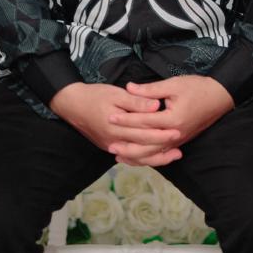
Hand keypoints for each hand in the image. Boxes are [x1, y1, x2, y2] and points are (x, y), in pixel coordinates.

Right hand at [50, 82, 182, 165]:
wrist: (72, 104)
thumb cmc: (95, 96)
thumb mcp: (116, 94)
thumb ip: (136, 102)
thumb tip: (156, 106)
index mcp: (117, 127)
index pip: (143, 134)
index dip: (161, 134)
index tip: (177, 132)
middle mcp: (114, 141)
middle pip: (142, 150)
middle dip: (162, 149)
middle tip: (180, 149)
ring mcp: (110, 146)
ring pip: (136, 157)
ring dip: (155, 158)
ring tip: (173, 155)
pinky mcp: (109, 146)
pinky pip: (129, 157)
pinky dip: (142, 158)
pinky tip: (154, 156)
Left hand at [105, 76, 234, 163]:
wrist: (220, 97)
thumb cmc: (198, 88)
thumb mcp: (174, 84)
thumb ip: (150, 90)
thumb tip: (129, 88)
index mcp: (172, 119)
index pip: (144, 121)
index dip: (126, 119)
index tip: (111, 117)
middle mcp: (175, 134)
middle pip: (146, 144)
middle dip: (127, 144)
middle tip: (109, 145)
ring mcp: (178, 140)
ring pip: (153, 153)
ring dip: (135, 155)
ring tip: (118, 155)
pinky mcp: (180, 141)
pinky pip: (161, 153)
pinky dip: (147, 157)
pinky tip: (137, 157)